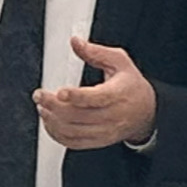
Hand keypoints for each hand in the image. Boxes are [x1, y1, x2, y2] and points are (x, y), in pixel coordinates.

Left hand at [35, 39, 155, 149]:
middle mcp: (112, 116)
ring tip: (42, 108)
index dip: (76, 96)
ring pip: (73, 131)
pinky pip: (74, 143)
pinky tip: (50, 122)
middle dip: (54, 106)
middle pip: (79, 116)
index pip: (96, 98)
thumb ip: (96, 52)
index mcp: (118, 94)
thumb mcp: (120, 62)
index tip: (59, 92)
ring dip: (53, 121)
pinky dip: (57, 135)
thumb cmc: (131, 85)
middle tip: (40, 96)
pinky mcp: (99, 141)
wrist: (147, 113)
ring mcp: (105, 131)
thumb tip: (76, 42)